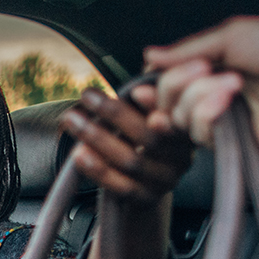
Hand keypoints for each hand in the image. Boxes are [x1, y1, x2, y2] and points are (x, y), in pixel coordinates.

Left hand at [62, 88, 194, 209]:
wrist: (147, 182)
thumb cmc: (144, 133)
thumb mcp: (150, 109)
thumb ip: (151, 88)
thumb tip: (151, 59)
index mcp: (186, 129)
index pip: (175, 115)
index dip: (157, 104)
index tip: (135, 91)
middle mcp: (182, 156)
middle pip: (150, 137)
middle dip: (115, 114)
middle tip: (87, 95)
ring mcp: (166, 180)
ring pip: (132, 161)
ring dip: (98, 138)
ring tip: (72, 120)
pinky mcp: (147, 199)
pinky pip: (121, 186)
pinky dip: (98, 170)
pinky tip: (78, 153)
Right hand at [144, 16, 258, 158]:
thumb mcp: (230, 36)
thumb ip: (186, 50)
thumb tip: (149, 56)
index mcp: (214, 68)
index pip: (169, 80)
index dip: (156, 81)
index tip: (147, 78)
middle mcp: (214, 96)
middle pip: (167, 101)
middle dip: (177, 82)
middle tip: (203, 68)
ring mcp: (224, 121)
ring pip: (180, 118)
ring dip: (199, 95)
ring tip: (232, 83)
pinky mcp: (234, 143)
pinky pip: (201, 135)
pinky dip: (208, 113)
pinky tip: (229, 99)